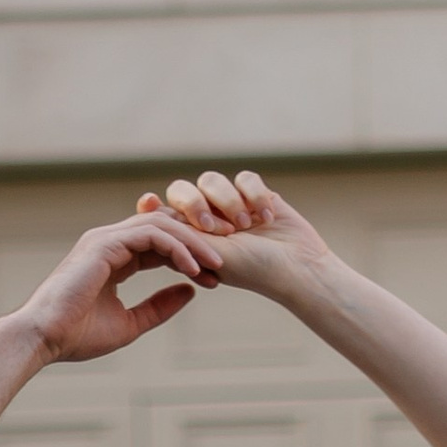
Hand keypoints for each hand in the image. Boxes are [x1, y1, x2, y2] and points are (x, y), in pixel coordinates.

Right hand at [11, 213, 218, 366]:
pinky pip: (151, 234)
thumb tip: (191, 291)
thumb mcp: (130, 323)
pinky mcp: (104, 243)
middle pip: (166, 226)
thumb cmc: (76, 336)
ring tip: (217, 264)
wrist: (43, 339)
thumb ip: (159, 306)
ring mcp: (106, 238)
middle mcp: (110, 241)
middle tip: (227, 262)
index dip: (192, 256)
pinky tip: (194, 268)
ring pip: (162, 224)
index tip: (217, 276)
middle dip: (199, 241)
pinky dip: (177, 248)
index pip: (162, 243)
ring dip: (194, 242)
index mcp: (115, 257)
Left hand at [138, 167, 336, 306]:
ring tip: (245, 225)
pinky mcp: (256, 194)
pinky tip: (267, 216)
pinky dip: (254, 195)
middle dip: (195, 204)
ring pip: (212, 180)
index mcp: (191, 238)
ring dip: (227, 201)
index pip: (164, 213)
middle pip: (183, 190)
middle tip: (212, 227)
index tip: (148, 203)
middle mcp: (207, 219)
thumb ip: (184, 230)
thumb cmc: (254, 269)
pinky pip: (244, 178)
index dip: (154, 206)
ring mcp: (231, 205)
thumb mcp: (212, 253)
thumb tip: (151, 209)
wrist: (298, 266)